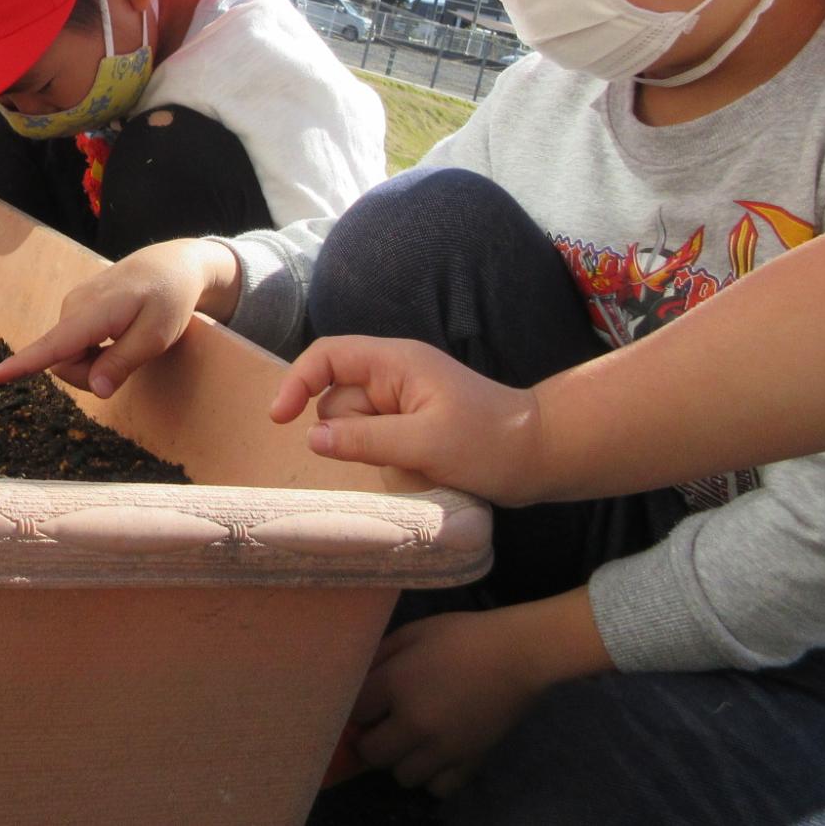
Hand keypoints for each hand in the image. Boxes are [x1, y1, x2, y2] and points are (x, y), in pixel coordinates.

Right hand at [0, 238, 241, 396]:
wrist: (171, 264)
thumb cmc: (169, 299)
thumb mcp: (156, 337)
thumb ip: (122, 363)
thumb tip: (96, 391)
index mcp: (93, 312)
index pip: (53, 345)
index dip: (23, 364)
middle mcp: (74, 307)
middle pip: (63, 363)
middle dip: (89, 376)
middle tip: (130, 362)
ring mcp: (73, 305)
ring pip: (68, 355)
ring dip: (94, 363)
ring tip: (127, 343)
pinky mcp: (76, 308)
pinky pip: (73, 343)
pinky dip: (94, 350)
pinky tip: (118, 335)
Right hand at [269, 338, 544, 504]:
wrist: (543, 455)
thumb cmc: (488, 443)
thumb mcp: (423, 444)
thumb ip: (362, 440)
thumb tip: (311, 439)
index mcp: (395, 362)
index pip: (328, 356)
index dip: (297, 382)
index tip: (280, 421)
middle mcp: (393, 375)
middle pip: (338, 398)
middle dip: (350, 432)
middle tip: (395, 452)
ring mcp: (403, 401)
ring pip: (355, 426)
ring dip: (371, 450)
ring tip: (415, 463)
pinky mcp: (412, 425)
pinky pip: (377, 441)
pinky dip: (386, 458)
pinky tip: (418, 469)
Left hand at [351, 595, 607, 796]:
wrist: (517, 653)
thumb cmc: (461, 635)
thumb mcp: (412, 632)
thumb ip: (379, 656)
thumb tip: (358, 679)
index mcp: (396, 685)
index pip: (354, 712)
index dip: (355, 708)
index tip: (363, 703)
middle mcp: (414, 723)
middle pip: (372, 753)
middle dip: (371, 740)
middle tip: (381, 726)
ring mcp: (444, 748)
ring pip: (402, 775)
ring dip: (400, 760)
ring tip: (410, 740)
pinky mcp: (470, 761)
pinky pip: (439, 787)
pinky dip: (433, 776)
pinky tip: (435, 755)